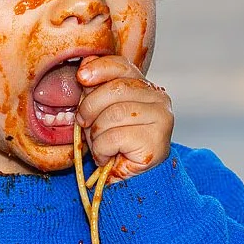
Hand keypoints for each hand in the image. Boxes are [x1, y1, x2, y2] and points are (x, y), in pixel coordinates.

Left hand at [74, 55, 171, 181]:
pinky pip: (113, 137)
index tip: (81, 77)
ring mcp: (161, 118)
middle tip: (84, 124)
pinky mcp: (156, 140)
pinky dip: (101, 150)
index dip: (99, 68)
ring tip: (99, 145)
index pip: (122, 66)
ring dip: (95, 134)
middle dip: (90, 108)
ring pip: (112, 115)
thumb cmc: (115, 143)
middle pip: (114, 89)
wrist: (136, 180)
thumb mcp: (101, 111)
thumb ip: (96, 89)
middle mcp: (158, 98)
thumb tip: (85, 64)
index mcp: (144, 86)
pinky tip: (107, 156)